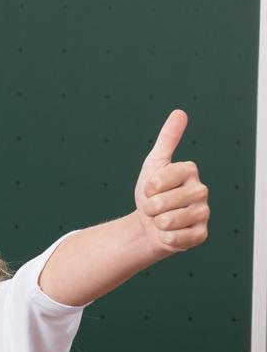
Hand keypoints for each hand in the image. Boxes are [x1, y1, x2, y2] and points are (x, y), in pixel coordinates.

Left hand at [135, 110, 209, 254]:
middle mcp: (201, 190)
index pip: (159, 179)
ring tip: (162, 219)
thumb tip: (180, 113)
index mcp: (190, 171)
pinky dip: (165, 238)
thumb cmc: (152, 194)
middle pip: (161, 202)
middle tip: (155, 208)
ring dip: (157, 223)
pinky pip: (175, 238)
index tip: (151, 189)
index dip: (148, 188)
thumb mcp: (154, 165)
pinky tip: (170, 233)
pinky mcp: (200, 234)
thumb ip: (167, 139)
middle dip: (149, 208)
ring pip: (168, 221)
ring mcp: (203, 213)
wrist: (149, 226)